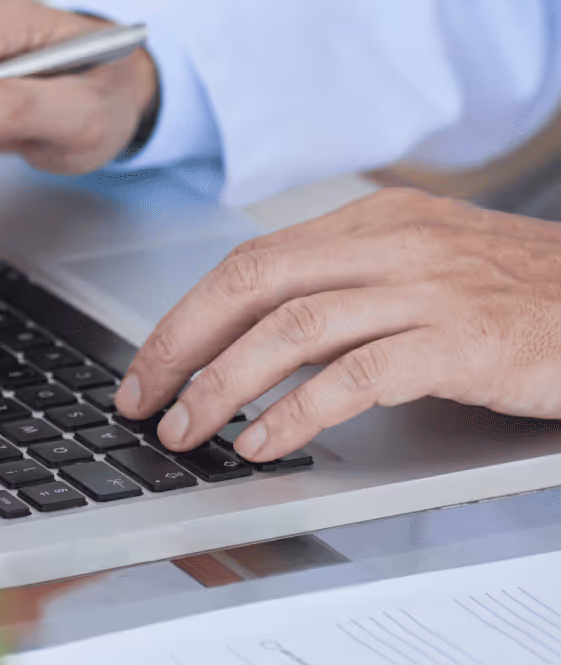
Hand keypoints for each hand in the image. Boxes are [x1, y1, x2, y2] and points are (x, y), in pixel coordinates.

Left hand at [115, 188, 560, 462]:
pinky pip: (358, 376)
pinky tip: (265, 442)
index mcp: (368, 223)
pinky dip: (300, 411)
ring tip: (189, 429)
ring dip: (225, 383)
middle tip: (144, 397)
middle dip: (183, 344)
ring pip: (292, 328)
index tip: (150, 362)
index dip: (188, 315)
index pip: (249, 261)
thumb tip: (258, 329)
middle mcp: (387, 245)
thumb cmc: (520, 291)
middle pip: (252, 283)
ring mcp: (423, 290)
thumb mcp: (423, 264)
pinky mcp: (458, 342)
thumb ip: (348, 284)